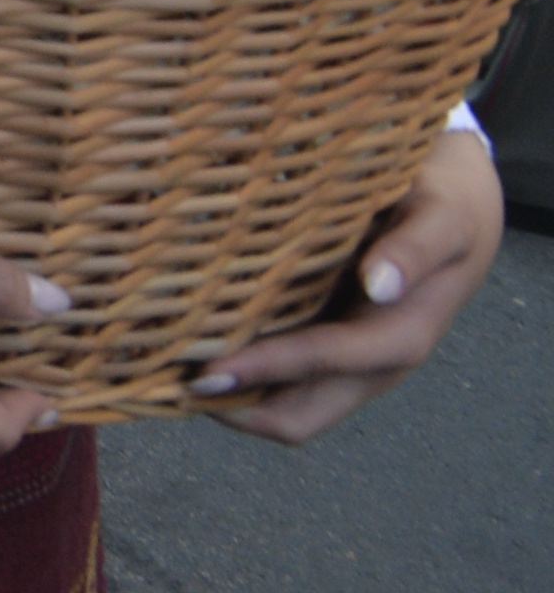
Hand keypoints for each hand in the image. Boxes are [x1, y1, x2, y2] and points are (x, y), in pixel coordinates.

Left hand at [191, 129, 502, 439]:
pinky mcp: (324, 337)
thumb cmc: (444, 205)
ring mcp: (344, 355)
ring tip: (160, 367)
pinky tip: (187, 334)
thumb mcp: (440, 218)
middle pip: (298, 416)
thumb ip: (414, 251)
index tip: (205, 370)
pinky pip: (278, 373)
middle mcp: (368, 361)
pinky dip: (237, 368)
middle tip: (162, 380)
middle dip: (234, 409)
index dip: (266, 370)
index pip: (323, 365)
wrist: (457, 200)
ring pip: (280, 401)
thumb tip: (379, 285)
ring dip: (229, 394)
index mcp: (398, 337)